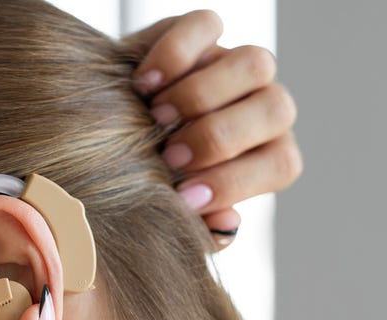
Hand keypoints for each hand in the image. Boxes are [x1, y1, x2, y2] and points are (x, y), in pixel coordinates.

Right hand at [127, 10, 302, 249]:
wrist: (104, 135)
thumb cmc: (146, 183)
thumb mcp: (171, 211)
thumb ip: (200, 226)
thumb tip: (225, 223)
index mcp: (267, 153)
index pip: (282, 162)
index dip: (237, 182)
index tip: (184, 198)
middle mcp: (260, 106)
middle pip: (278, 108)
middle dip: (221, 136)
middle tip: (169, 157)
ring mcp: (233, 64)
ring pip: (255, 64)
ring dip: (202, 95)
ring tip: (154, 117)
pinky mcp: (201, 33)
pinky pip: (206, 26)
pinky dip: (174, 55)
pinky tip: (141, 84)